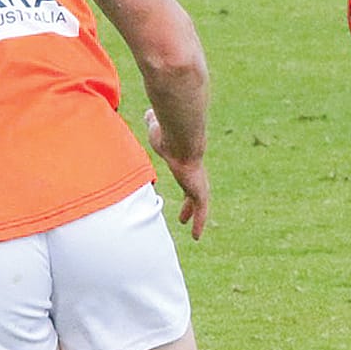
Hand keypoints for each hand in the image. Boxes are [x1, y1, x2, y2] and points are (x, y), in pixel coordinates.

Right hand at [145, 108, 209, 238]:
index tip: (181, 186)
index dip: (184, 181)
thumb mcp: (156, 128)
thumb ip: (154, 122)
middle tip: (185, 215)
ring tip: (192, 231)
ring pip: (198, 204)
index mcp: (184, 161)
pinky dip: (199, 223)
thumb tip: (149, 112)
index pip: (186, 174)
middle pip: (193, 192)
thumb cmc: (167, 131)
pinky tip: (196, 236)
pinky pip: (201, 212)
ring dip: (194, 216)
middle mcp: (194, 173)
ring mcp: (198, 183)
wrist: (181, 137)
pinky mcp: (199, 192)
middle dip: (189, 203)